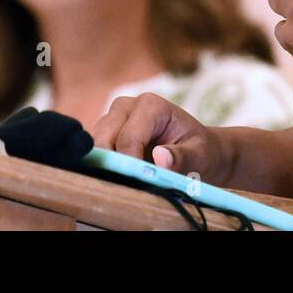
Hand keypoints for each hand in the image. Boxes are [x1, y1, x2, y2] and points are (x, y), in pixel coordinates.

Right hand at [91, 93, 228, 182]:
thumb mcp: (200, 155)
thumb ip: (182, 157)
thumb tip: (160, 157)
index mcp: (150, 105)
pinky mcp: (104, 134)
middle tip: (128, 187)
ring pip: (94, 147)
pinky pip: (93, 153)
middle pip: (104, 140)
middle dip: (113, 166)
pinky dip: (100, 169)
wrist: (196, 150)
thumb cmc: (199, 151)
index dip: (130, 164)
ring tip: (125, 183)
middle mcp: (126, 106)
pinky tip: (115, 181)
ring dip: (105, 168)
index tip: (140, 184)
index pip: (128, 139)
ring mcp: (111, 119)